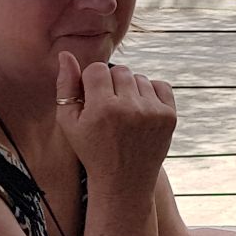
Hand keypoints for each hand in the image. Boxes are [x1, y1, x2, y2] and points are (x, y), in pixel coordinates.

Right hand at [54, 52, 175, 193]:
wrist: (124, 180)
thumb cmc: (91, 149)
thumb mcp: (69, 122)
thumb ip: (66, 87)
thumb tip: (66, 54)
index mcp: (102, 110)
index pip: (97, 69)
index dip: (91, 81)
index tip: (91, 98)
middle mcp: (130, 109)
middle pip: (120, 71)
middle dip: (111, 84)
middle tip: (108, 106)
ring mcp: (153, 113)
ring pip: (139, 78)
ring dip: (130, 89)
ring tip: (123, 112)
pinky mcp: (170, 116)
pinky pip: (160, 85)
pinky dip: (150, 93)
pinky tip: (140, 110)